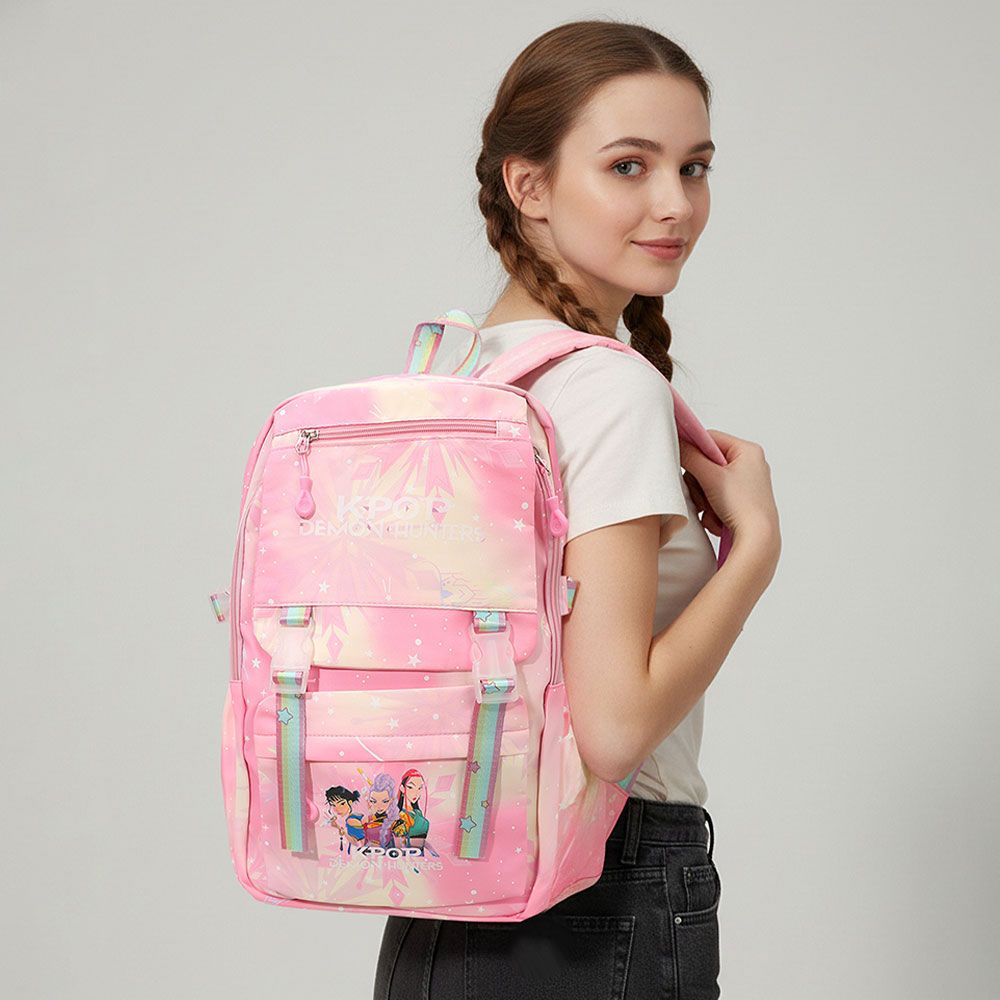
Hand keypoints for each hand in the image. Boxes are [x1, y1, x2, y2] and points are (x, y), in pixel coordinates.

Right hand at [678, 429, 780, 551]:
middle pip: (706, 464)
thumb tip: (677, 443)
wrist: (758, 540)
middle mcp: (749, 465)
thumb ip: (690, 457)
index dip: (693, 449)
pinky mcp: (741, 501)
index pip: (710, 438)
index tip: (681, 459)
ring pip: (708, 484)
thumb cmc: (743, 507)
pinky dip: (712, 510)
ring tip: (713, 511)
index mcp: (748, 451)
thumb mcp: (711, 477)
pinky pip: (715, 498)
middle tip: (704, 495)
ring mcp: (745, 484)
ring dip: (704, 500)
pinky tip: (718, 519)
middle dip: (700, 484)